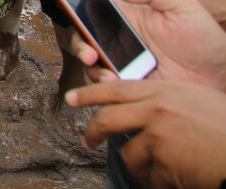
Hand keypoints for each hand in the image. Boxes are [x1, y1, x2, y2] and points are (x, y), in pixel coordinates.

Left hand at [67, 80, 225, 187]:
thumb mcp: (197, 100)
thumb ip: (167, 101)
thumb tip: (142, 109)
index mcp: (164, 92)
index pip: (116, 89)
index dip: (90, 93)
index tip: (71, 98)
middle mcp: (156, 111)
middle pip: (107, 119)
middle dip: (92, 131)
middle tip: (88, 140)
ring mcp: (159, 137)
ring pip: (128, 154)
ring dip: (139, 167)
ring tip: (157, 172)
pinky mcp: (165, 163)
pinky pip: (150, 177)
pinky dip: (158, 183)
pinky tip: (175, 182)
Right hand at [68, 0, 225, 88]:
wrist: (225, 73)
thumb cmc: (206, 38)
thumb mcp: (183, 6)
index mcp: (129, 20)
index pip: (95, 15)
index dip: (80, 18)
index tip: (80, 23)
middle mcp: (123, 43)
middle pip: (87, 42)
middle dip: (80, 47)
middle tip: (89, 54)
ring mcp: (127, 66)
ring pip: (96, 67)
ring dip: (94, 71)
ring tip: (106, 75)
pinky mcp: (135, 87)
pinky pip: (114, 89)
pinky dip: (109, 88)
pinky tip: (118, 85)